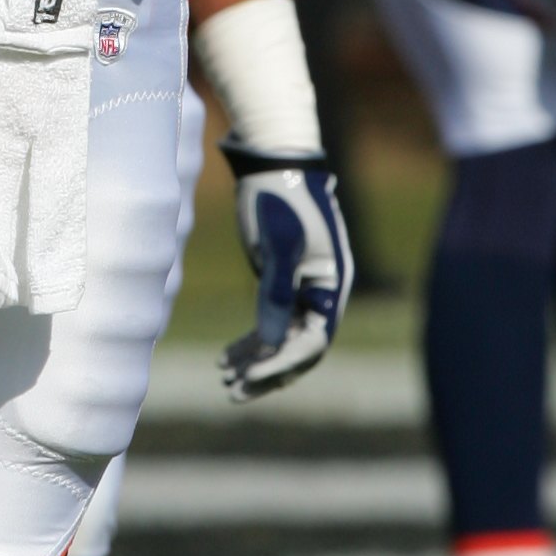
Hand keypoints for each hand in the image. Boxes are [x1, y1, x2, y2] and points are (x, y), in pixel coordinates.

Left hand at [221, 145, 353, 398]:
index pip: (313, 341)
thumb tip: (269, 345)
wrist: (272, 164)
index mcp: (332, 286)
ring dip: (256, 361)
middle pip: (299, 348)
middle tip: (233, 391)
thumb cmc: (279, 199)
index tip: (250, 375)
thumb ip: (277, 293)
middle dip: (267, 372)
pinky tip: (225, 357)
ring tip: (224, 378)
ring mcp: (302, 289)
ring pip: (282, 340)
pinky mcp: (281, 283)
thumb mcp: (279, 245)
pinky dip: (251, 342)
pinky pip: (271, 324)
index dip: (282, 363)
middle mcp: (322, 293)